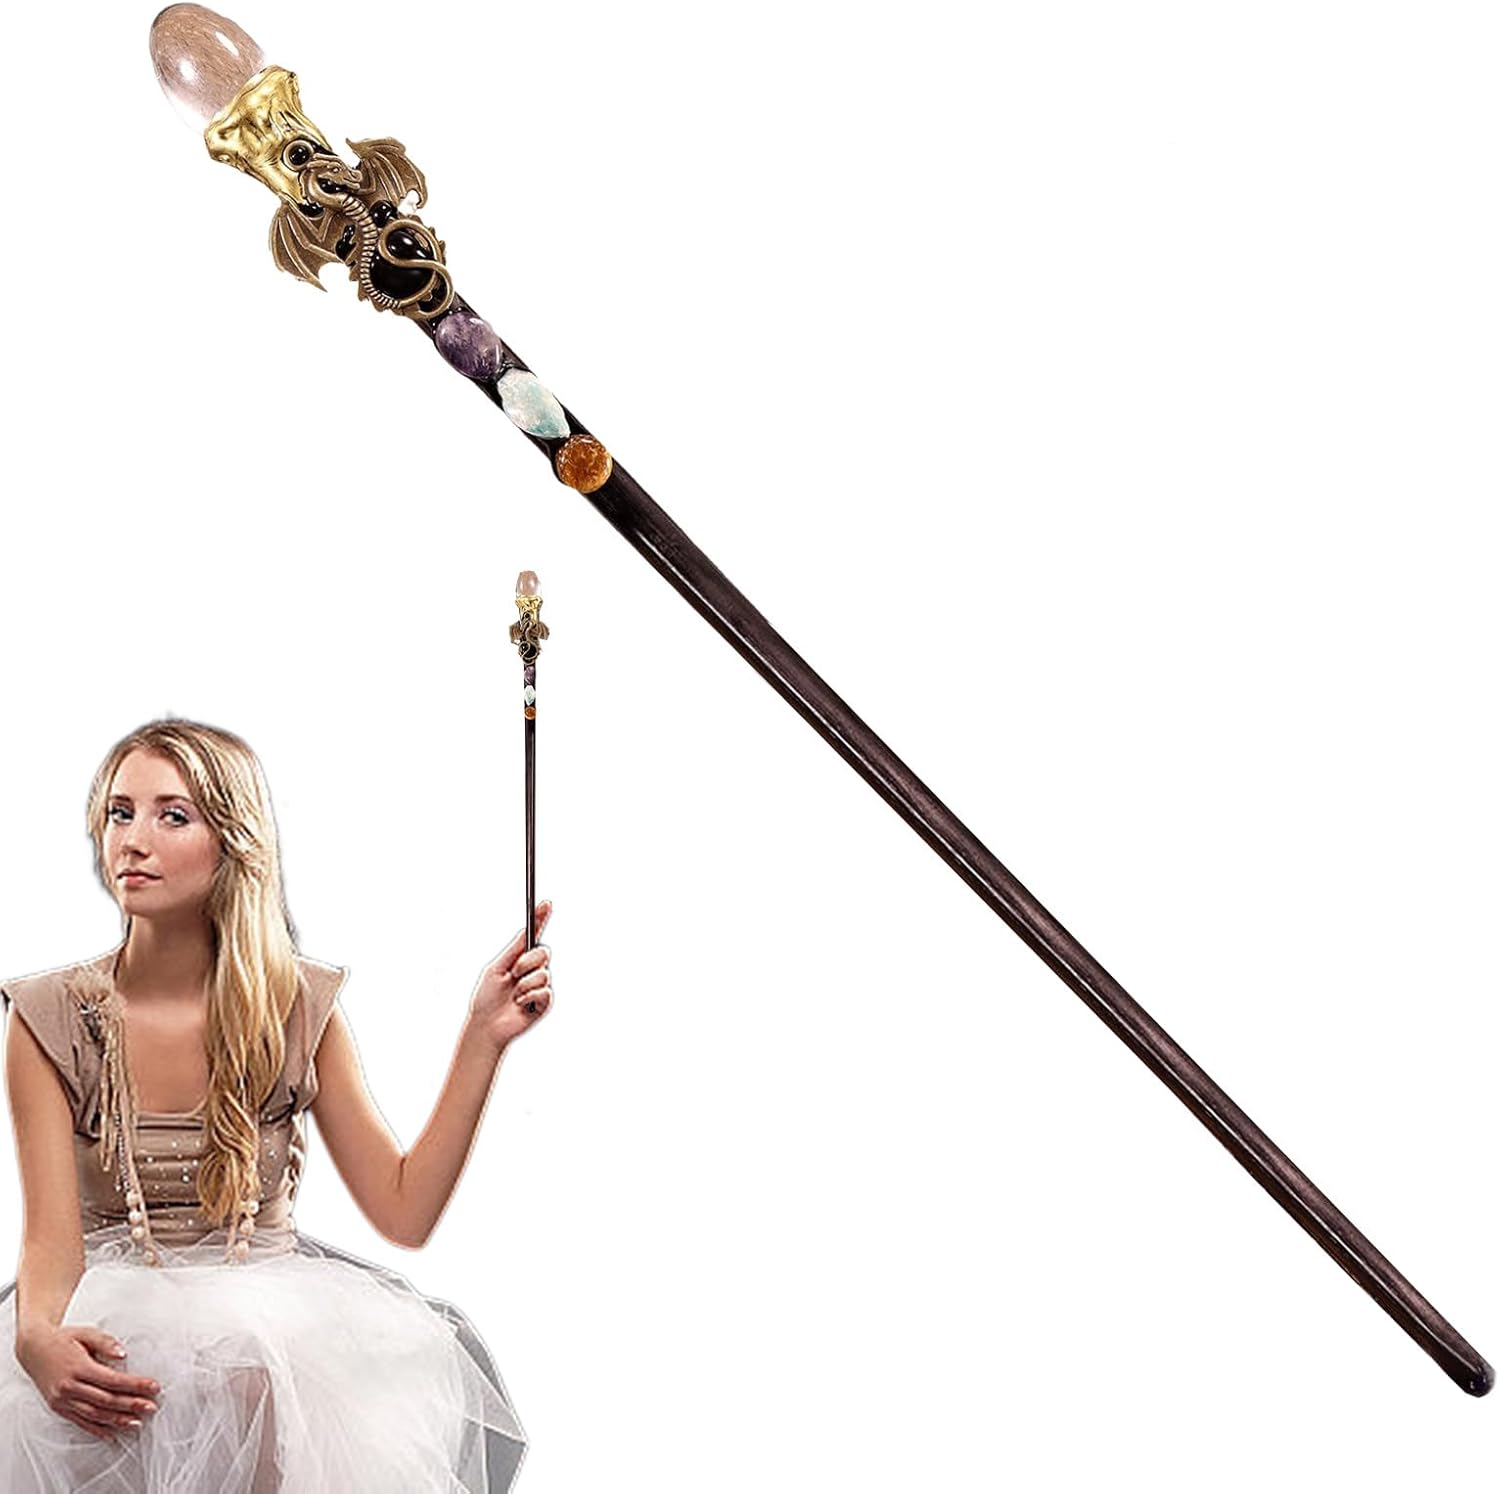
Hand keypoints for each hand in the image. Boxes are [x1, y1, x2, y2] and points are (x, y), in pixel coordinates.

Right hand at [16, 1323, 159, 1441]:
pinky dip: (97, 1429)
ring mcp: (62, 1401)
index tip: (153, 1387)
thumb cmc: (63, 1339)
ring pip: (94, 1415)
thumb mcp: (85, 1333)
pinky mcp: (58, 1408)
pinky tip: (111, 1434)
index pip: (112, 1380)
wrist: (34, 1349)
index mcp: (78, 1368)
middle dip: (131, 1405)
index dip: (135, 1385)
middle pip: (106, 1400)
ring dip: (117, 1421)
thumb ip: (106, 1342)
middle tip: (151, 1407)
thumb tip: (123, 1353)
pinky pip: (80, 1422)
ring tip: (137, 1423)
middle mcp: (69, 1388)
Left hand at [469, 900, 553, 1052]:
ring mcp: (539, 986)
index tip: (546, 903)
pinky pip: (545, 991)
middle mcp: (532, 970)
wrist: (486, 1025)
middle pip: (543, 952)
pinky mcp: (544, 1002)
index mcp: (519, 958)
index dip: (541, 918)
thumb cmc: (487, 997)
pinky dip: (530, 996)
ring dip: (525, 984)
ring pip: (543, 974)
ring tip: (514, 995)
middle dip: (528, 961)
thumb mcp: (497, 968)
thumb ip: (514, 950)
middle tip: (514, 972)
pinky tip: (521, 1004)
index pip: (534, 935)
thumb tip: (527, 931)